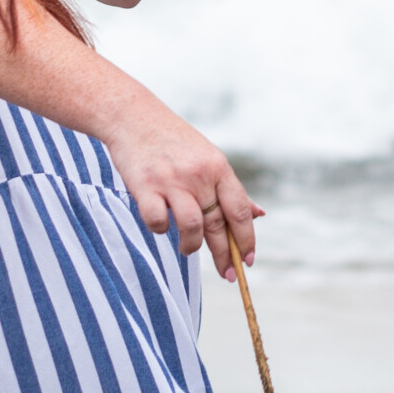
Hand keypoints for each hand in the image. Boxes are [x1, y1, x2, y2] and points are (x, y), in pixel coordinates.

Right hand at [102, 95, 262, 277]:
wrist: (134, 117)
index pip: (240, 211)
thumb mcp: (209, 159)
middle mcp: (199, 175)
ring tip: (187, 248)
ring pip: (192, 228)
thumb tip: (259, 214)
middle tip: (230, 275)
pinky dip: (161, 229)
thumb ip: (231, 189)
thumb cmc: (174, 141)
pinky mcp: (145, 186)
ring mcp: (172, 181)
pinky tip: (161, 223)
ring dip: (191, 246)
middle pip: (219, 224)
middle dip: (226, 255)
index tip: (249, 260)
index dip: (247, 239)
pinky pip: (158, 222)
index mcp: (219, 168)